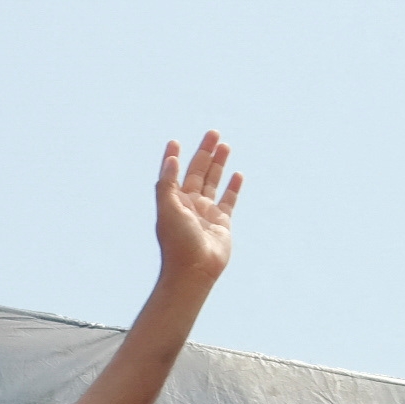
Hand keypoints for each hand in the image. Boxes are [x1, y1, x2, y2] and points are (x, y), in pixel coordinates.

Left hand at [152, 132, 242, 285]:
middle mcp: (189, 205)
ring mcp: (206, 212)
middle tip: (213, 132)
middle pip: (198, 172)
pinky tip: (236, 174)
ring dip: (218, 164)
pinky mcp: (222, 222)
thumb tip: (170, 159)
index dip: (174, 157)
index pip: (174, 173)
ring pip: (213, 182)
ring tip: (225, 145)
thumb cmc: (178, 242)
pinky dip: (232, 187)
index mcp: (173, 201)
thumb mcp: (168, 210)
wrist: (194, 270)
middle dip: (205, 152)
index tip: (175, 141)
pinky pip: (229, 200)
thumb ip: (167, 184)